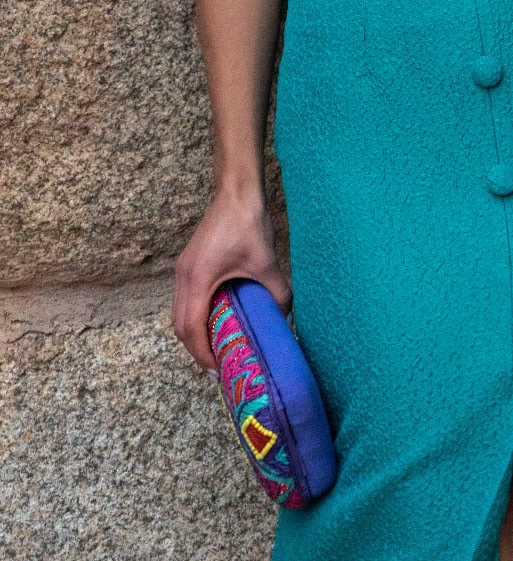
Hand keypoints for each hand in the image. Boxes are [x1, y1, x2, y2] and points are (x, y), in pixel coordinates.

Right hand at [171, 180, 291, 370]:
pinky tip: (213, 320)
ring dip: (193, 333)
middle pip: (179, 324)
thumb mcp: (266, 262)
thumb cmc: (248, 224)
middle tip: (216, 365)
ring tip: (214, 348)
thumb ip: (277, 293)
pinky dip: (194, 315)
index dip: (201, 352)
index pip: (191, 327)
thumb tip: (286, 318)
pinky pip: (184, 299)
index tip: (216, 369)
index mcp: (197, 279)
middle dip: (195, 348)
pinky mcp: (188, 263)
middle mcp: (183, 276)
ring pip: (179, 312)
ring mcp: (183, 269)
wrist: (236, 192)